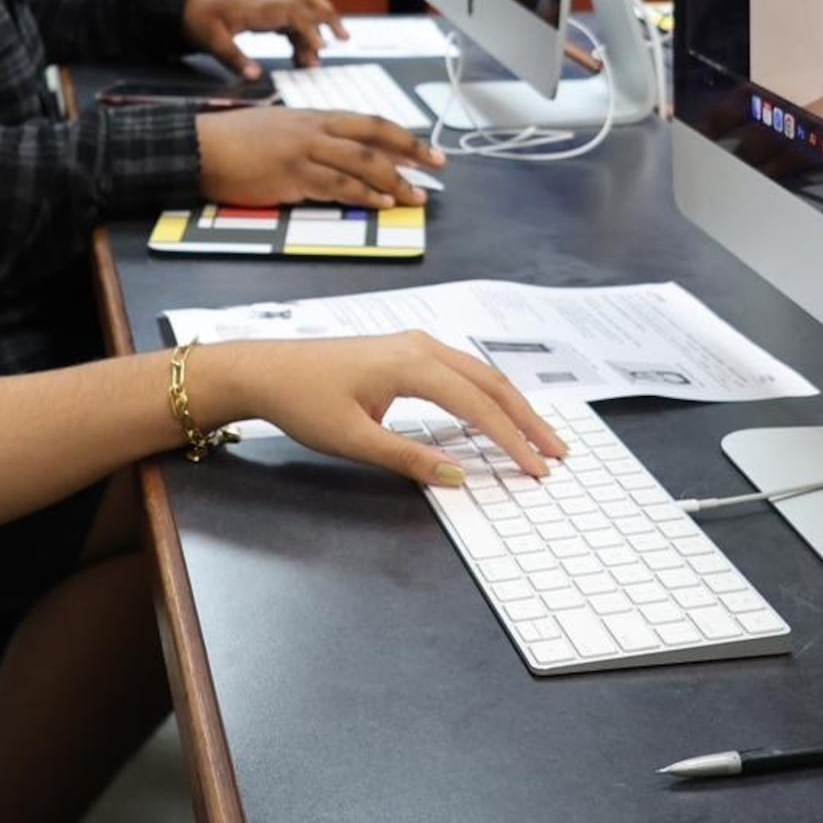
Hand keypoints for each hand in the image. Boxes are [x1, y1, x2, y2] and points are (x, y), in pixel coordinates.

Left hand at [183, 0, 347, 77]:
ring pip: (304, 10)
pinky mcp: (267, 13)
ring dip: (318, 29)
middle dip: (329, 18)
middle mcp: (269, 4)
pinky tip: (301, 58)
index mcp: (258, 9)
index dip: (310, 28)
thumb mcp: (212, 41)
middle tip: (344, 38)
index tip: (322, 47)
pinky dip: (302, 37)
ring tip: (323, 56)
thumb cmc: (200, 16)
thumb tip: (254, 77)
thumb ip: (234, 59)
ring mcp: (270, 7)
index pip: (293, 12)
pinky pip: (293, 20)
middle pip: (308, 1)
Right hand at [197, 107, 443, 209]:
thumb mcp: (279, 127)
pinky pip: (335, 187)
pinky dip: (362, 195)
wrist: (199, 146)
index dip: (403, 136)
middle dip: (411, 152)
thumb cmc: (234, 139)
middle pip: (374, 137)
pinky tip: (380, 203)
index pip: (369, 122)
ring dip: (392, 181)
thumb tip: (338, 154)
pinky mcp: (290, 177)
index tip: (427, 149)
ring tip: (415, 196)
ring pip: (360, 163)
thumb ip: (311, 138)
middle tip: (438, 167)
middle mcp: (314, 130)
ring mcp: (303, 152)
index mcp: (314, 116)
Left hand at [199, 334, 566, 487]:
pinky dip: (489, 395)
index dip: (512, 440)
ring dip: (513, 406)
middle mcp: (422, 347)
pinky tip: (500, 414)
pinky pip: (463, 372)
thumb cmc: (302, 401)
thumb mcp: (354, 439)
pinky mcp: (408, 352)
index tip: (537, 469)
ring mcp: (416, 344)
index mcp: (412, 364)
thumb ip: (410, 458)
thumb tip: (460, 477)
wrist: (265, 370)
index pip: (478, 405)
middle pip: (492, 383)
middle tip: (557, 454)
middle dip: (528, 420)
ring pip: (481, 374)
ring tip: (539, 438)